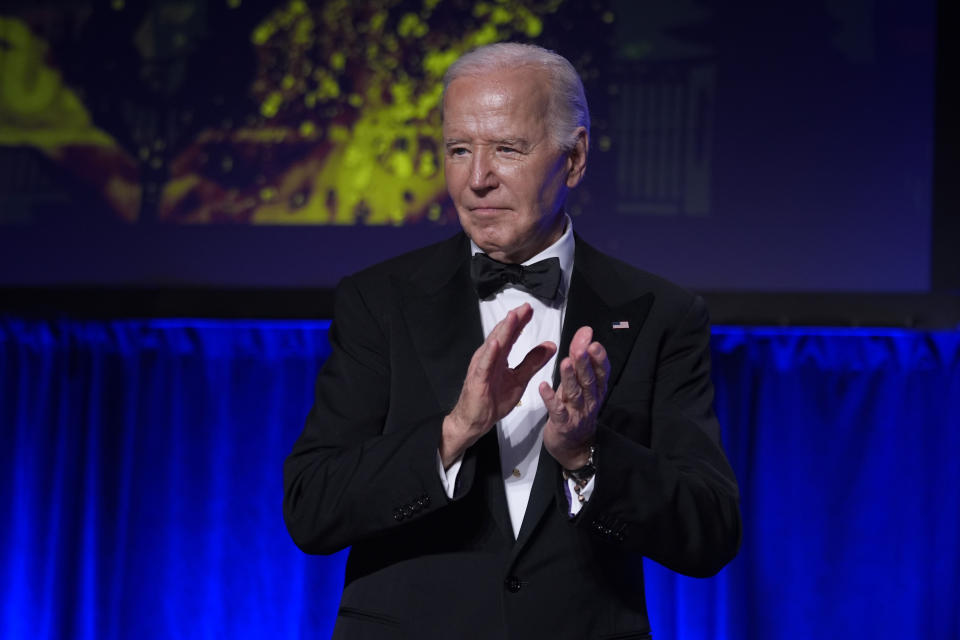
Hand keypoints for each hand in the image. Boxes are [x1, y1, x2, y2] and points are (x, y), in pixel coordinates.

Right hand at [440, 303, 556, 467]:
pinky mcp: (477, 379)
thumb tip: (551, 346)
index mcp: (499, 356)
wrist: (475, 421)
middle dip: (514, 320)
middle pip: (502, 335)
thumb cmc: (493, 400)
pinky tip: (496, 344)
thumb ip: (533, 362)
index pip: (511, 335)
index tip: (530, 309)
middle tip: (526, 307)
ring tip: (512, 317)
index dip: (520, 321)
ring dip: (502, 331)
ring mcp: (482, 367)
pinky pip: (484, 365)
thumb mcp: (520, 379)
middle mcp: (489, 357)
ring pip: (493, 346)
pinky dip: (490, 354)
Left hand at [539, 326, 609, 468]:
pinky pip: (556, 410)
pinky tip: (543, 386)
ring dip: (570, 378)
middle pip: (588, 380)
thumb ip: (581, 359)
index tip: (593, 342)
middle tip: (580, 348)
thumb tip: (585, 332)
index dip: (598, 358)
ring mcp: (577, 413)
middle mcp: (589, 400)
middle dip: (584, 363)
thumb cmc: (575, 408)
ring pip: (575, 393)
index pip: (601, 371)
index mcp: (595, 389)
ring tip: (565, 362)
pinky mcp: (562, 424)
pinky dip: (550, 398)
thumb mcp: (579, 383)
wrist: (572, 445)